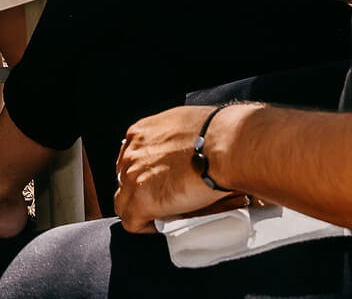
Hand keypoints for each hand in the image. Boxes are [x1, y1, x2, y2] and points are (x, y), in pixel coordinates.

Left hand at [115, 105, 247, 230]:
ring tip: (164, 214)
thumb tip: (192, 148)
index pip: (132, 157)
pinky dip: (145, 227)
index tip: (158, 180)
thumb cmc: (220, 134)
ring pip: (124, 200)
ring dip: (141, 209)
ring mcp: (134, 177)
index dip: (145, 172)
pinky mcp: (142, 201)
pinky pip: (131, 221)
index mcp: (142, 132)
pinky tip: (161, 226)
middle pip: (127, 178)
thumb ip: (178, 138)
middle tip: (164, 197)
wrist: (227, 146)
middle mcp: (133, 152)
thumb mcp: (188, 124)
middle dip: (142, 189)